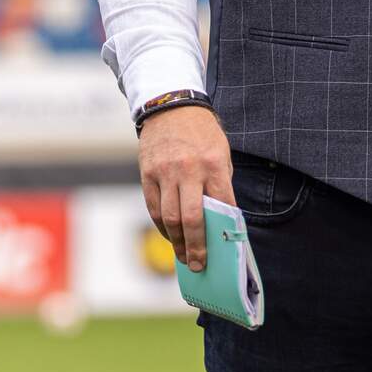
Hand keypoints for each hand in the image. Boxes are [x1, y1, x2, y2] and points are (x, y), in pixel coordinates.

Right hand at [137, 105, 235, 272]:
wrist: (170, 106)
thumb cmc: (201, 133)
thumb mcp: (221, 153)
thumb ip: (220, 183)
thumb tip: (221, 220)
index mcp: (213, 164)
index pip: (221, 205)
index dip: (223, 231)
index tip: (224, 250)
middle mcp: (188, 169)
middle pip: (191, 218)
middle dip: (196, 247)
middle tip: (198, 265)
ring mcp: (165, 172)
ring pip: (169, 217)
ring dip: (177, 241)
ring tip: (183, 256)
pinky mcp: (147, 174)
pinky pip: (153, 207)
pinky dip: (161, 226)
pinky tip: (170, 235)